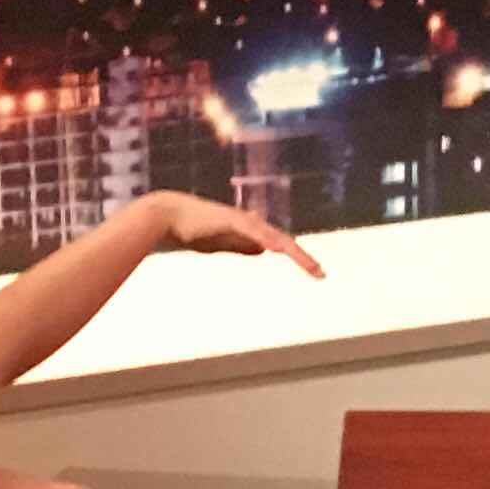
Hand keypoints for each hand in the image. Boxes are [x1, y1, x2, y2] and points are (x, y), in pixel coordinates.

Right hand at [141, 193, 326, 276]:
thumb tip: (262, 250)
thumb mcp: (222, 243)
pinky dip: (269, 240)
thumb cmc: (192, 229)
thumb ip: (241, 246)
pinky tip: (279, 249)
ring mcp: (241, 220)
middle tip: (321, 274)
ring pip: (274, 237)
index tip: (314, 271)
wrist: (168, 215)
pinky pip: (254, 231)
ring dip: (293, 252)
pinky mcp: (230, 220)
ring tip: (309, 266)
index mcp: (249, 230)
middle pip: (282, 240)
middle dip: (302, 258)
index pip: (279, 244)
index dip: (297, 257)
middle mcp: (250, 223)